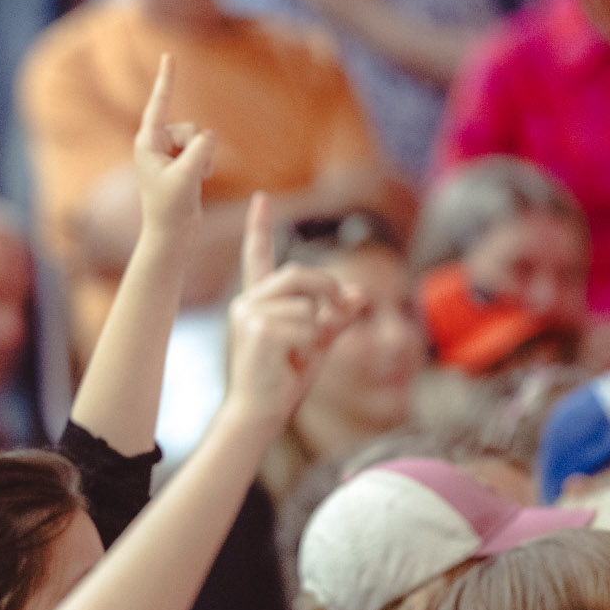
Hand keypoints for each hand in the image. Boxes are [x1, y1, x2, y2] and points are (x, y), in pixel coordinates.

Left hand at [133, 54, 215, 238]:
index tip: (168, 55)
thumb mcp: (186, 176)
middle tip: (185, 176)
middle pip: (191, 128)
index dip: (166, 79)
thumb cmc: (170, 208)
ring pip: (201, 139)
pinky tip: (198, 181)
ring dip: (203, 159)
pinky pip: (205, 150)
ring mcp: (170, 151)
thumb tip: (210, 134)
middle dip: (197, 149)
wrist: (171, 232)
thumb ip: (200, 149)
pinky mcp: (182, 160)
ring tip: (190, 182)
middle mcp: (156, 143)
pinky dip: (206, 165)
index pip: (158, 104)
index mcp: (147, 142)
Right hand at [225, 194, 357, 422]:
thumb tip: (362, 293)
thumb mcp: (317, 340)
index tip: (262, 198)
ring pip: (307, 303)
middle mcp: (248, 301)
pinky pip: (306, 324)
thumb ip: (337, 315)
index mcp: (258, 300)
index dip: (259, 227)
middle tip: (342, 309)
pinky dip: (310, 343)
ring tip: (297, 353)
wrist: (260, 411)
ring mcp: (249, 314)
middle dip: (328, 289)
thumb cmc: (284, 378)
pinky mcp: (257, 330)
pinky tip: (290, 361)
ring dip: (316, 328)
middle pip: (299, 274)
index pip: (258, 256)